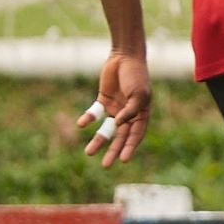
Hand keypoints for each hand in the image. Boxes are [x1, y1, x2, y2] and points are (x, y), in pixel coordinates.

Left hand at [79, 51, 150, 167]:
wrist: (125, 57)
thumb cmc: (136, 76)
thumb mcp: (138, 93)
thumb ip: (130, 110)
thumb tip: (119, 124)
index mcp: (141, 114)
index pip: (135, 135)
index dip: (130, 148)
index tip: (124, 161)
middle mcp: (128, 114)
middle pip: (120, 137)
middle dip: (113, 151)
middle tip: (105, 165)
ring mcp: (116, 108)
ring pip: (106, 129)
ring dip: (98, 141)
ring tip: (89, 153)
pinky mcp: (103, 101)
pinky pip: (95, 113)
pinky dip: (88, 119)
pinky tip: (82, 124)